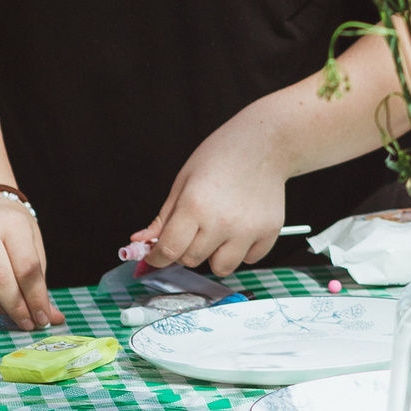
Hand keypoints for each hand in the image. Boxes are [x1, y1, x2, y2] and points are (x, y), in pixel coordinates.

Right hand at [0, 196, 61, 330]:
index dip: (35, 298)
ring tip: (3, 310)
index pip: (27, 268)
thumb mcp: (33, 247)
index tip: (41, 319)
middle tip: (25, 322)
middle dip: (15, 308)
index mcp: (13, 224)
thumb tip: (54, 319)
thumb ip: (40, 283)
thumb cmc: (13, 234)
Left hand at [132, 99, 289, 277]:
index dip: (157, 257)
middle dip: (186, 249)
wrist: (265, 142)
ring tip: (219, 232)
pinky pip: (249, 259)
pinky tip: (241, 228)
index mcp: (195, 205)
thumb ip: (164, 216)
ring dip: (214, 255)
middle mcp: (222, 221)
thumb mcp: (184, 180)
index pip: (168, 250)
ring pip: (221, 268)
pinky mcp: (270, 232)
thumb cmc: (223, 154)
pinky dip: (242, 250)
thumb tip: (140, 241)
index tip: (157, 255)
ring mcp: (248, 229)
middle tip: (194, 228)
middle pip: (192, 260)